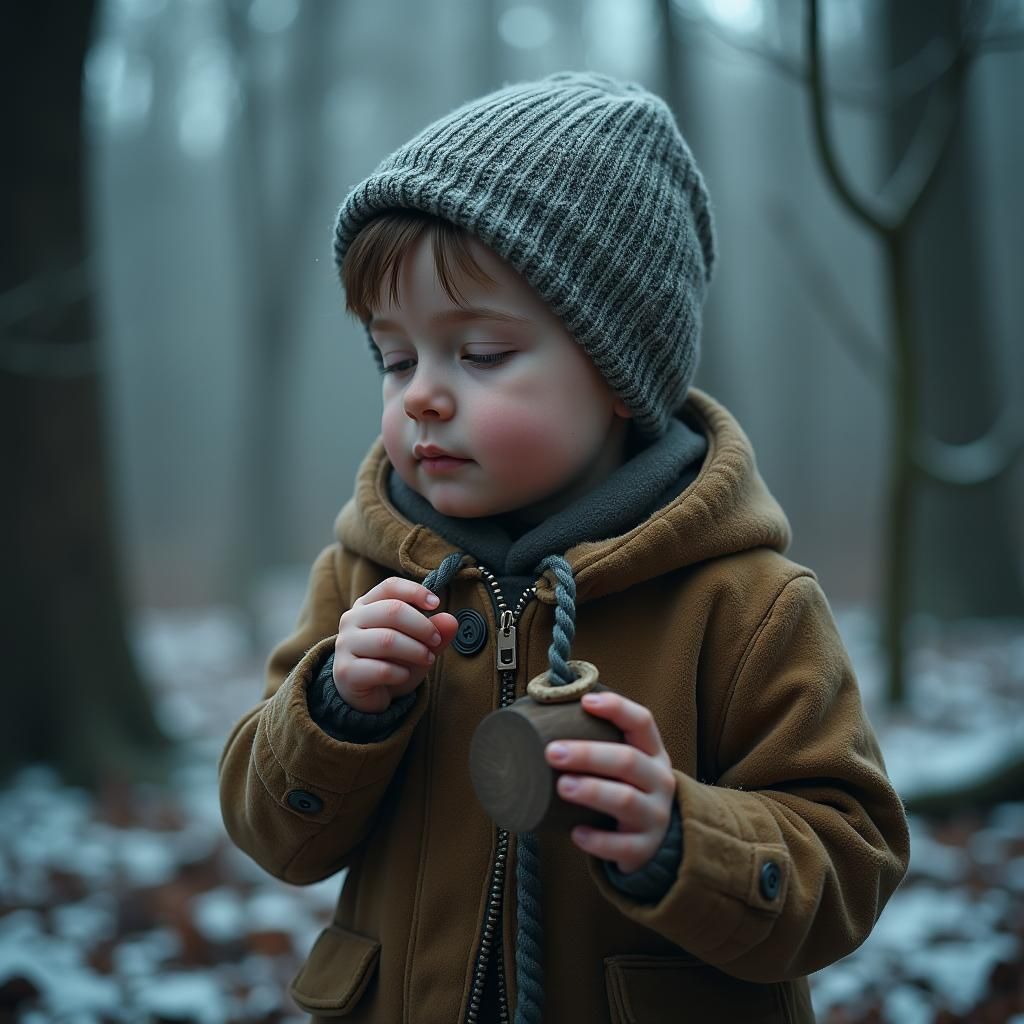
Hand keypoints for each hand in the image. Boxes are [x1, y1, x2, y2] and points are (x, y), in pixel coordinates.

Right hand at [333, 577, 458, 712]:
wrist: (369, 695)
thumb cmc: (394, 662)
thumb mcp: (419, 644)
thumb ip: (436, 632)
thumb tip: (451, 620)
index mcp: (367, 605)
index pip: (390, 586)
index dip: (415, 592)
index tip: (436, 604)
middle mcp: (352, 620)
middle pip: (392, 610)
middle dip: (422, 626)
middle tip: (436, 640)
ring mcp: (345, 644)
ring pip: (387, 640)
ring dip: (415, 650)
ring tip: (427, 658)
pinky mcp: (346, 671)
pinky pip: (381, 669)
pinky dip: (400, 673)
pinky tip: (404, 675)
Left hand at [545, 691, 675, 873]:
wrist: (652, 840)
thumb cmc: (623, 788)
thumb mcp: (620, 764)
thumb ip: (594, 740)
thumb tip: (539, 713)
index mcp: (652, 752)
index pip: (642, 722)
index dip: (617, 708)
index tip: (585, 702)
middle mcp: (659, 781)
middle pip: (628, 760)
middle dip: (589, 754)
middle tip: (552, 752)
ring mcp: (655, 816)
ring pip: (625, 800)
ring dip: (592, 791)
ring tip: (562, 786)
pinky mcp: (645, 849)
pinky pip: (622, 846)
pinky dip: (598, 841)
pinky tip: (576, 834)